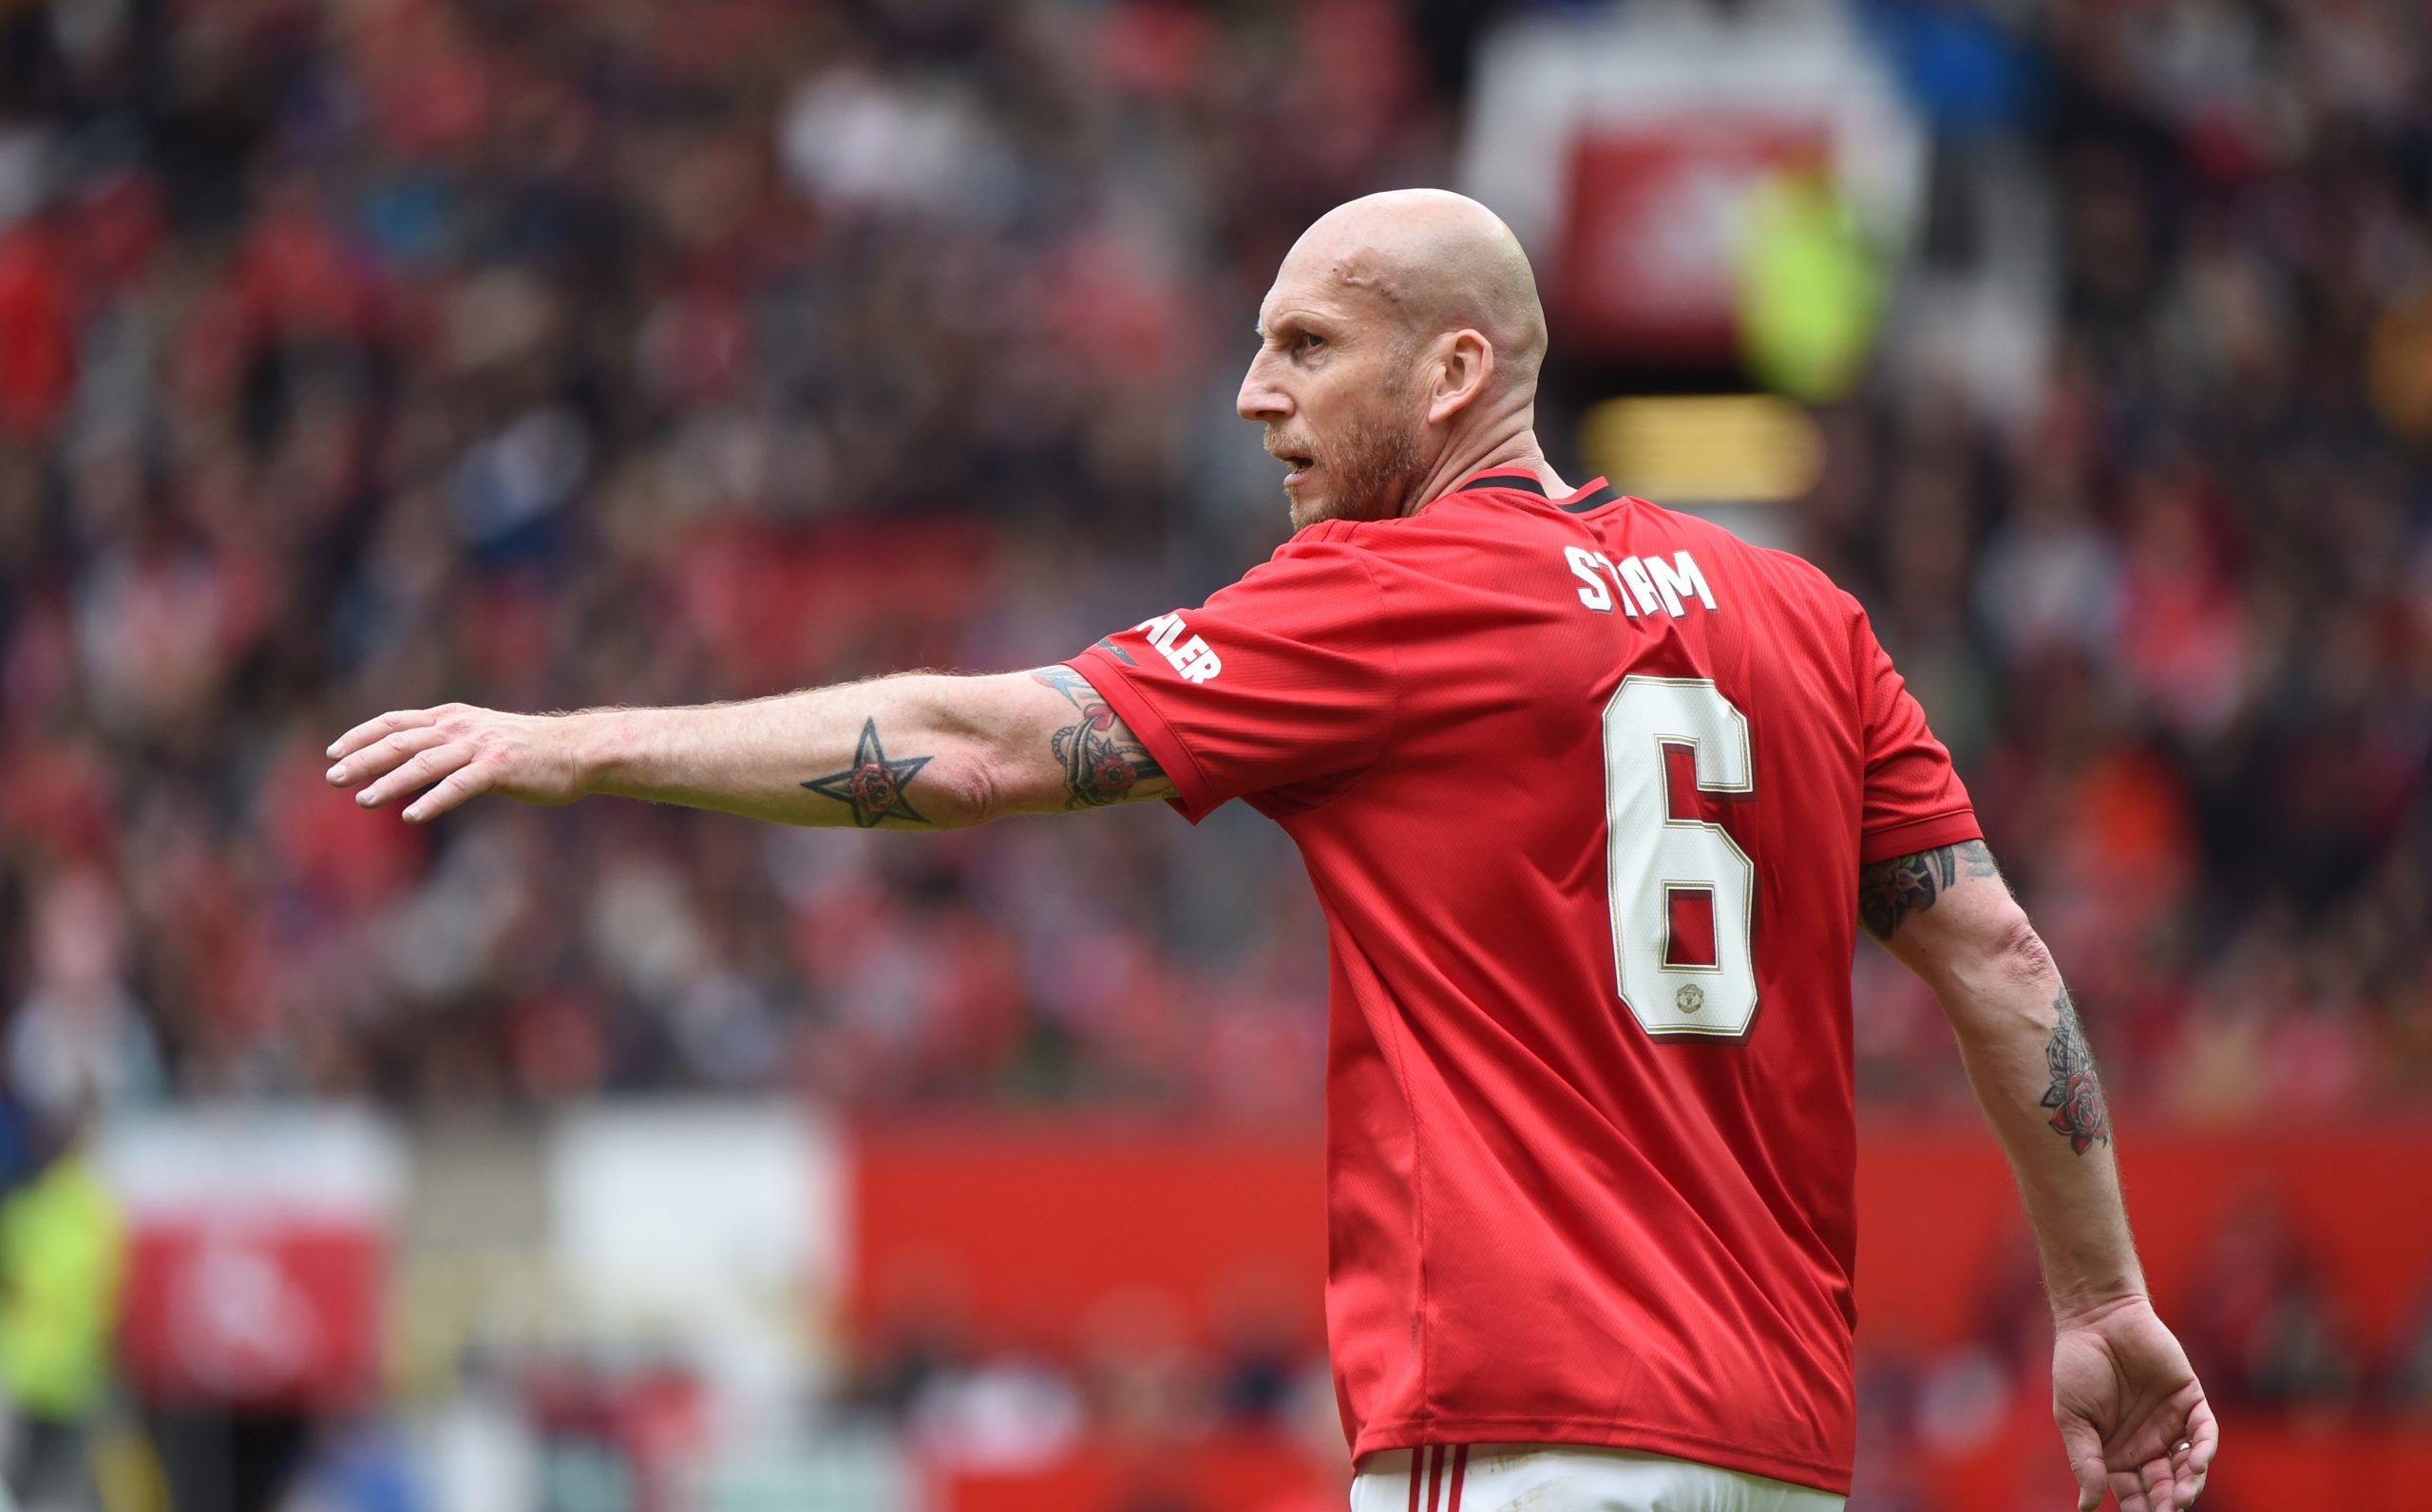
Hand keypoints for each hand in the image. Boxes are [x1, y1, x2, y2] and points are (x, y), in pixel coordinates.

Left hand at [325, 703, 591, 822]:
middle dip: (363, 760)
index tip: (334, 752)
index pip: (396, 722)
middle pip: (401, 741)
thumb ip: (450, 745)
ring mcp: (480, 746)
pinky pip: (459, 785)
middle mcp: (461, 727)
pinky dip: (434, 800)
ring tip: (363, 799)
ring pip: (424, 762)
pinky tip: (412, 816)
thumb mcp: (482, 738)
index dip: (362, 736)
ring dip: (390, 782)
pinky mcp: (500, 767)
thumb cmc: (532, 750)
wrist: (579, 750)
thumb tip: (414, 762)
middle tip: (333, 779)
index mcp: (453, 717)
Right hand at [2053, 1297, 2216, 1510]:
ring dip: (2189, 1483)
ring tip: (2184, 1497)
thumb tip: (2086, 1507)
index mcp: (2117, 1452)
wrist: (2096, 1318)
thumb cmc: (2076, 1366)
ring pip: (2189, 1464)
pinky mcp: (2190, 1399)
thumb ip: (2084, 1459)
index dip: (2141, 1509)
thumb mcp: (2072, 1418)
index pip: (2134, 1493)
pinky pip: (2204, 1431)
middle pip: (2165, 1484)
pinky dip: (2204, 1449)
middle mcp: (2147, 1443)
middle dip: (2169, 1502)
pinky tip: (2197, 1463)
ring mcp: (2171, 1423)